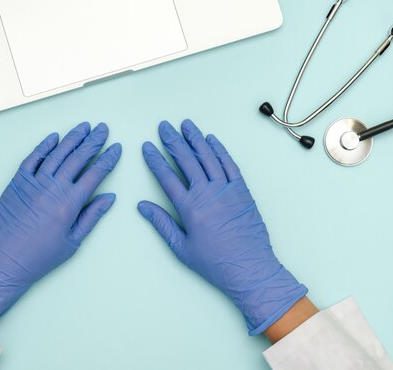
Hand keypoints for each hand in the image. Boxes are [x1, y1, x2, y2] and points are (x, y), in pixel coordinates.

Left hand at [0, 122, 121, 323]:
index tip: (116, 148)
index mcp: (69, 204)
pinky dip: (44, 146)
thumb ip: (92, 216)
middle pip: (78, 158)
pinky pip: (32, 158)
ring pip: (57, 153)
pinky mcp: (17, 182)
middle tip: (103, 129)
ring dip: (72, 138)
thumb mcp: (73, 241)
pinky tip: (54, 137)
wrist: (3, 261)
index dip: (108, 159)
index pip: (95, 174)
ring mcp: (33, 183)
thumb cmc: (38, 257)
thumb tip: (109, 197)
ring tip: (84, 127)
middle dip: (93, 141)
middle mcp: (53, 189)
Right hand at [138, 120, 306, 334]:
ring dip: (196, 138)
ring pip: (208, 157)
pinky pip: (229, 164)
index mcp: (189, 208)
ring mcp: (227, 190)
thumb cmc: (214, 262)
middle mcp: (207, 193)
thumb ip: (161, 223)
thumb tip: (142, 206)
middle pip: (186, 160)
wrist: (249, 268)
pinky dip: (219, 150)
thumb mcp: (181, 247)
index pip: (167, 176)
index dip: (155, 159)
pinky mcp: (242, 191)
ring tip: (185, 124)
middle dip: (173, 141)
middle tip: (164, 127)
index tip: (147, 146)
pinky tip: (211, 140)